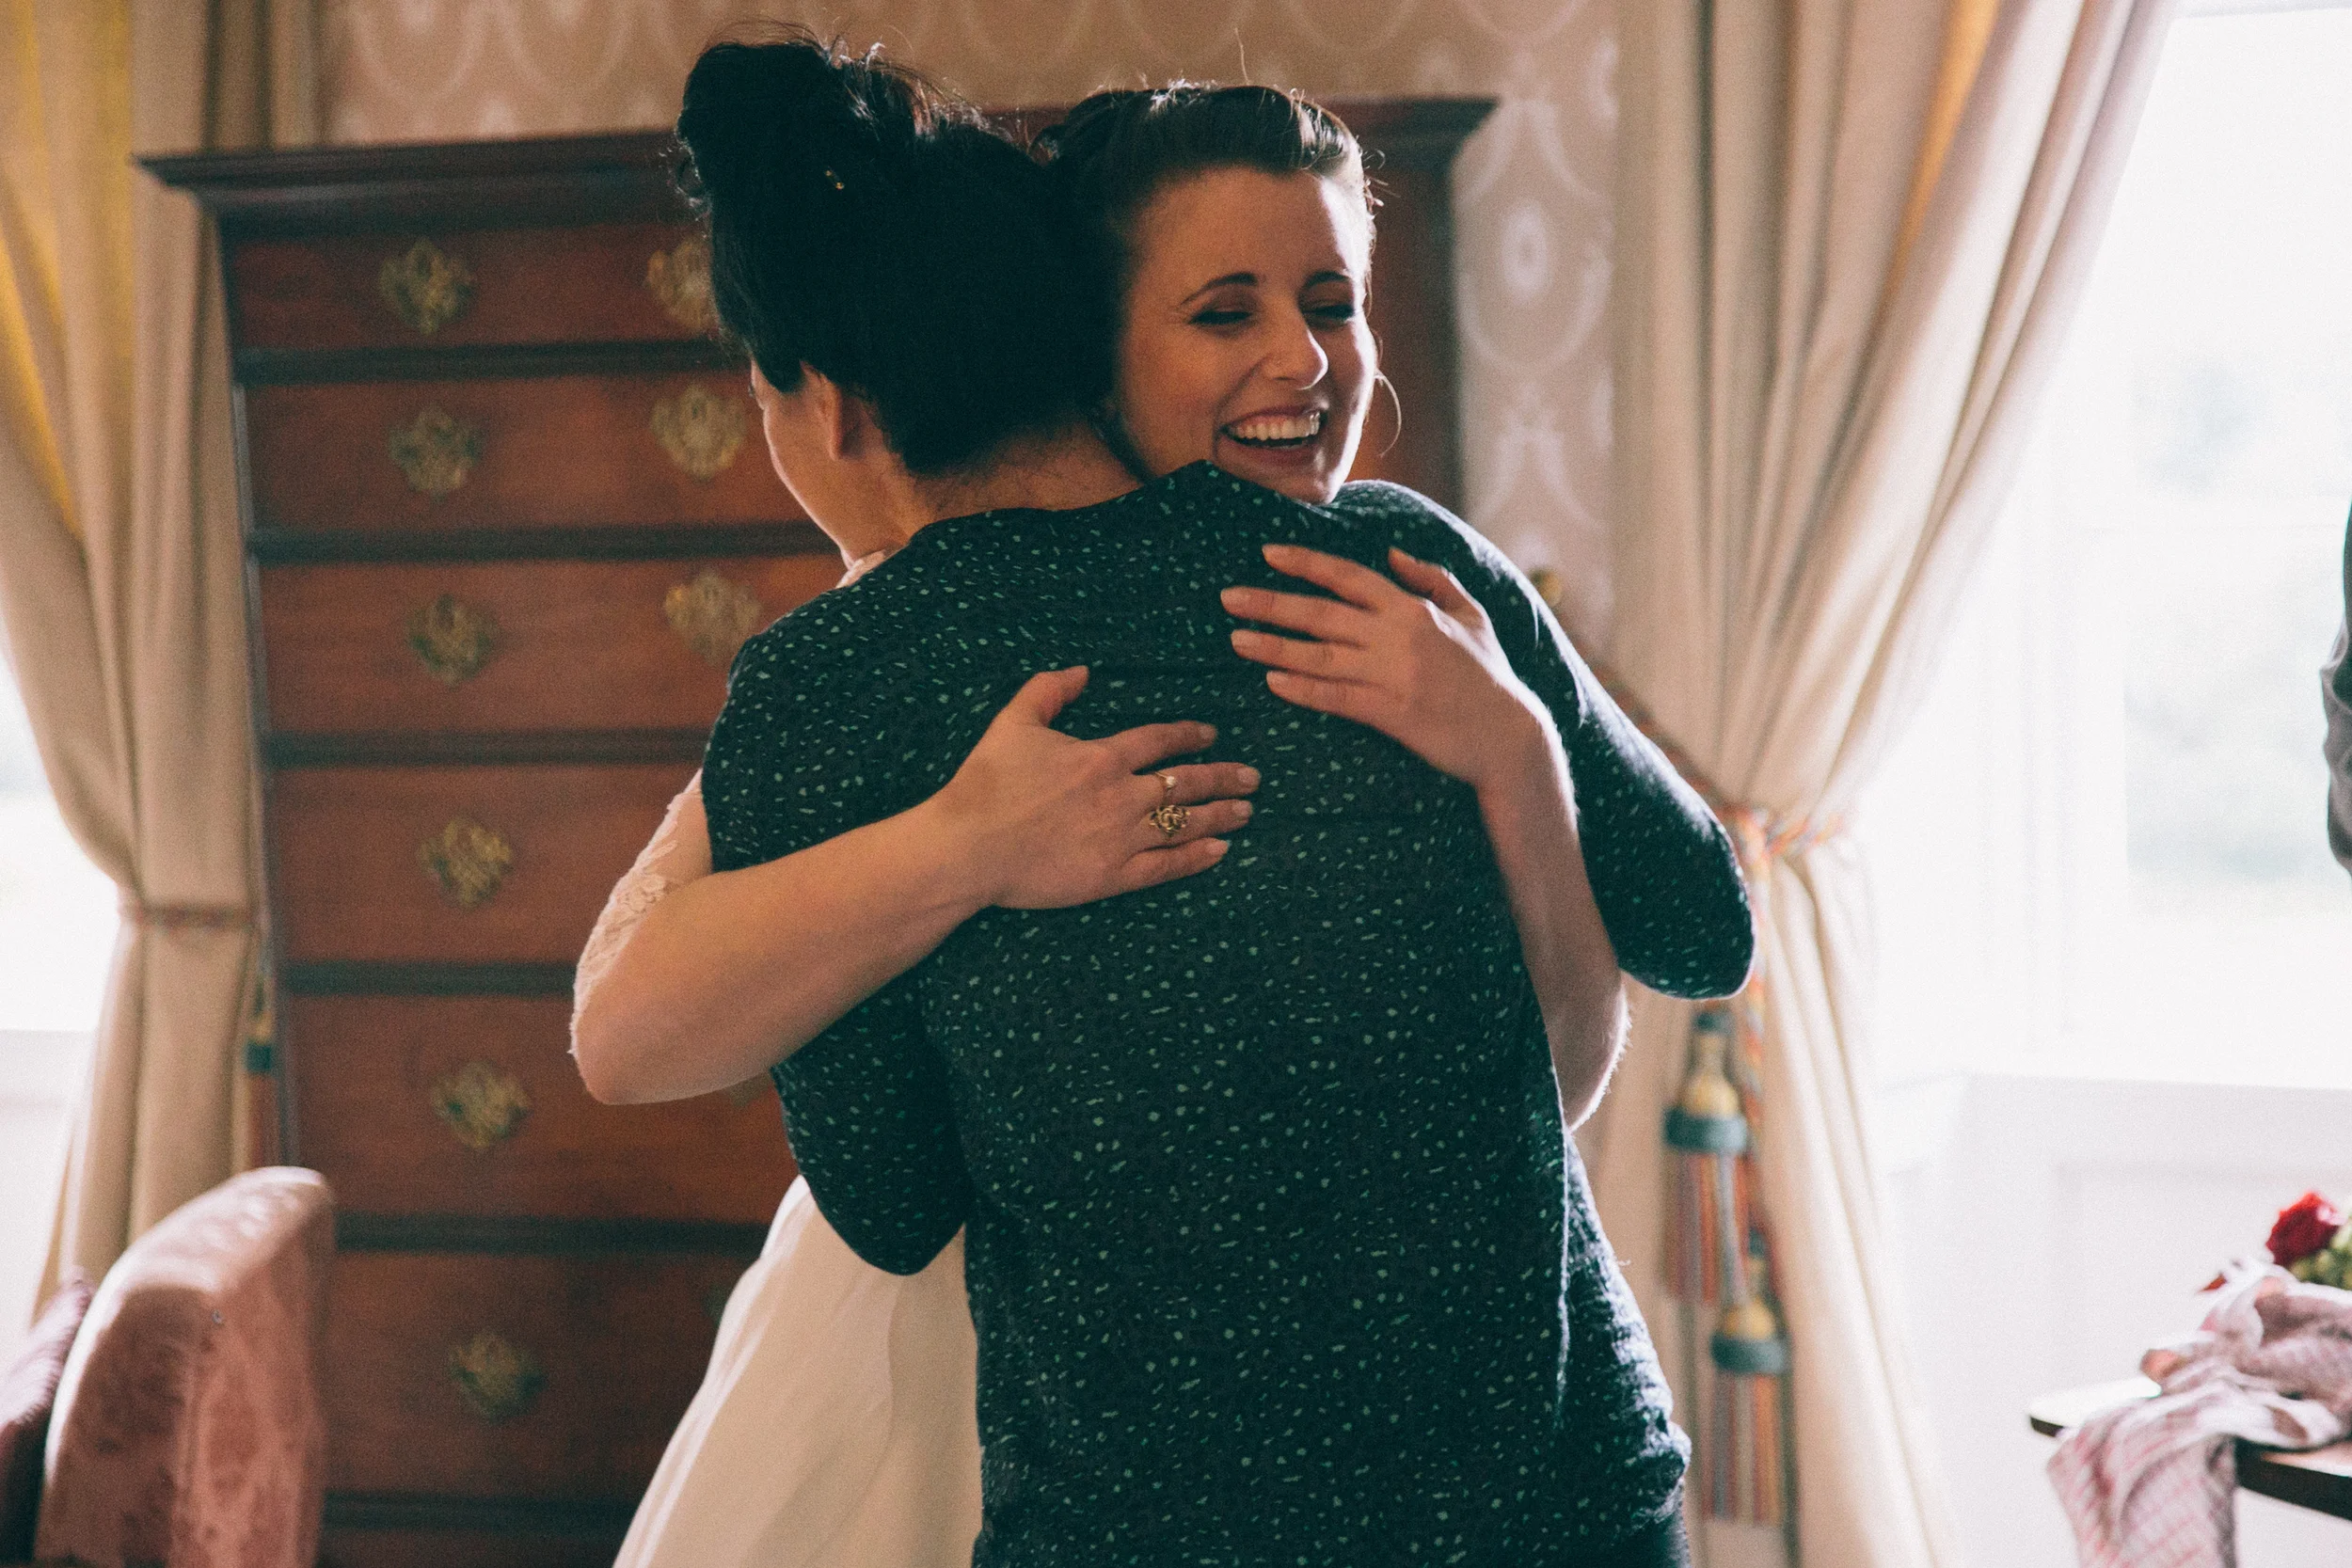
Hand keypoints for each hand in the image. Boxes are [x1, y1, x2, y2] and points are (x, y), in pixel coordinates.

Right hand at [927, 666, 1257, 909]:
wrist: (968, 846)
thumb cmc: (985, 784)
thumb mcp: (1013, 723)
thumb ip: (1048, 691)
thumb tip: (1080, 671)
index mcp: (1101, 757)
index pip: (1160, 740)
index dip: (1190, 735)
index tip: (1211, 735)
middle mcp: (1121, 796)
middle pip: (1187, 783)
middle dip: (1225, 777)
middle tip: (1252, 777)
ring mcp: (1121, 838)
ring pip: (1185, 824)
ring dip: (1221, 815)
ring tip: (1246, 811)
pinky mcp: (1112, 877)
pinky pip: (1166, 866)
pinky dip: (1196, 858)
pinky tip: (1219, 852)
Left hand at [1222, 544, 1550, 790]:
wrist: (1508, 736)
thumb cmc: (1489, 675)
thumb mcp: (1471, 615)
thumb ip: (1433, 579)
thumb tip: (1393, 553)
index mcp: (1412, 609)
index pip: (1348, 576)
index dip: (1305, 563)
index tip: (1267, 554)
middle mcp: (1397, 636)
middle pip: (1321, 613)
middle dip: (1271, 603)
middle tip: (1228, 598)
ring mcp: (1392, 675)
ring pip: (1320, 656)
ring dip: (1274, 647)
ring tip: (1235, 641)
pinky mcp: (1391, 714)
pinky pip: (1336, 698)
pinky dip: (1303, 689)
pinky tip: (1272, 683)